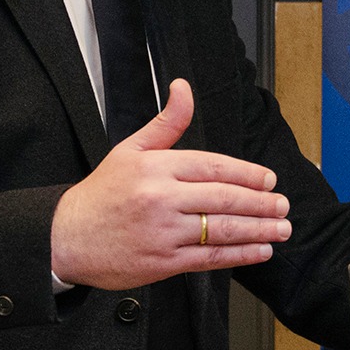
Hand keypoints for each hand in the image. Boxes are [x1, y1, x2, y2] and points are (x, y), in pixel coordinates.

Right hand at [50, 79, 291, 289]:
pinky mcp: (162, 262)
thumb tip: (184, 87)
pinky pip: (209, 258)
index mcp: (157, 167)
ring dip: (258, 229)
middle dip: (260, 203)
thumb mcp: (130, 149)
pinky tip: (259, 250)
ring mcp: (163, 232)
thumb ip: (166, 122)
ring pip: (221, 230)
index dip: (247, 174)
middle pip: (223, 198)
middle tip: (283, 205)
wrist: (66, 237)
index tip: (269, 179)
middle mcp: (162, 198)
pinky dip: (239, 255)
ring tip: (281, 228)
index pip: (213, 167)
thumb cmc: (102, 193)